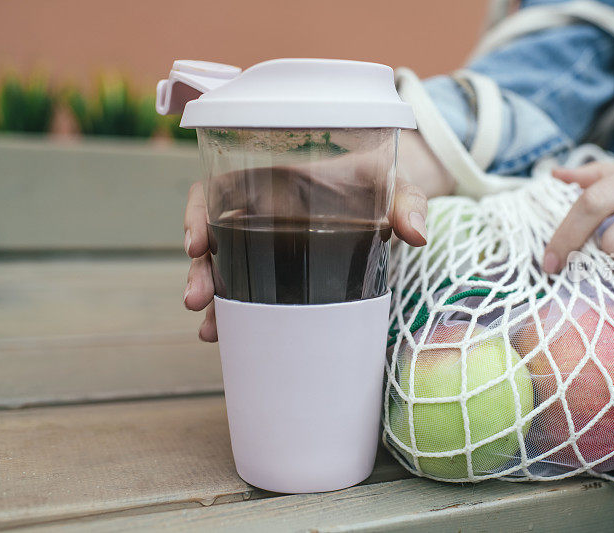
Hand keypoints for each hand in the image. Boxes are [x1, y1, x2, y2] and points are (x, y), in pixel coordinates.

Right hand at [182, 147, 432, 341]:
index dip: (198, 214)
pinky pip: (249, 289)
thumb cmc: (382, 184)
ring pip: (224, 269)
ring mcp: (269, 246)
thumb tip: (417, 233)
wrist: (388, 203)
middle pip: (214, 238)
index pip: (219, 191)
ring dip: (214, 298)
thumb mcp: (395, 186)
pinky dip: (236, 313)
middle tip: (196, 298)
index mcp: (275, 183)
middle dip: (200, 270)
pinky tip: (229, 336)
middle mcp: (262, 214)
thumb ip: (407, 202)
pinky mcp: (281, 272)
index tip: (195, 244)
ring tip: (210, 329)